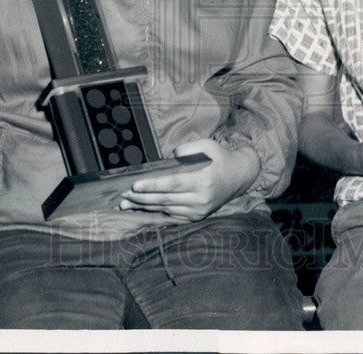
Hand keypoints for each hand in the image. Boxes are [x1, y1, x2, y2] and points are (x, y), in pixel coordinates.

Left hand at [118, 139, 259, 220]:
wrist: (239, 176)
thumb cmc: (220, 157)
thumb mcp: (207, 145)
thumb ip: (186, 149)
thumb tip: (167, 159)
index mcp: (203, 180)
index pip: (172, 184)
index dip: (152, 185)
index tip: (134, 186)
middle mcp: (201, 199)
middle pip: (165, 200)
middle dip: (141, 199)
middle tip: (122, 196)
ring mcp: (199, 211)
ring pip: (166, 210)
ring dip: (145, 208)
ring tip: (126, 205)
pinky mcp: (198, 217)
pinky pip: (173, 217)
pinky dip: (156, 213)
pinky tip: (143, 210)